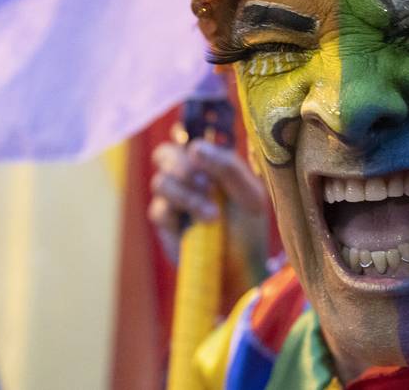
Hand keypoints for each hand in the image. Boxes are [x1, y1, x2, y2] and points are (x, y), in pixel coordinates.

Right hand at [149, 139, 266, 261]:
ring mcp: (175, 199)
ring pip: (161, 181)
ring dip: (187, 196)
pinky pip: (159, 210)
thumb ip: (228, 168)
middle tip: (205, 184)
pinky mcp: (166, 224)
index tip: (202, 153)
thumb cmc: (249, 230)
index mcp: (210, 164)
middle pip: (164, 153)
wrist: (242, 271)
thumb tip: (195, 148)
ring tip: (212, 215)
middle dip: (182, 166)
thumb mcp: (249, 196)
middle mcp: (188, 177)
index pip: (189, 137)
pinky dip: (179, 216)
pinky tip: (200, 226)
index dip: (190, 141)